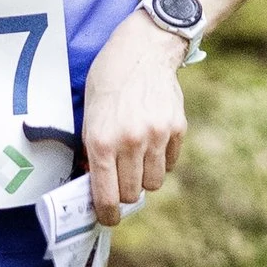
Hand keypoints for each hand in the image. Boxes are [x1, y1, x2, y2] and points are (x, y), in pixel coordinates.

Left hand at [79, 11, 189, 221]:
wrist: (143, 50)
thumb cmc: (109, 80)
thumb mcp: (89, 113)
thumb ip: (92, 149)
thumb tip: (94, 181)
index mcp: (101, 141)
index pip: (106, 196)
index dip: (106, 214)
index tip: (107, 217)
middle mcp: (129, 142)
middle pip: (131, 194)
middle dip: (124, 192)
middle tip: (119, 180)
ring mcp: (156, 136)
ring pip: (153, 183)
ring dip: (144, 178)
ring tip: (136, 160)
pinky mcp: (176, 129)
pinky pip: (169, 163)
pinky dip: (160, 161)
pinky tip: (151, 141)